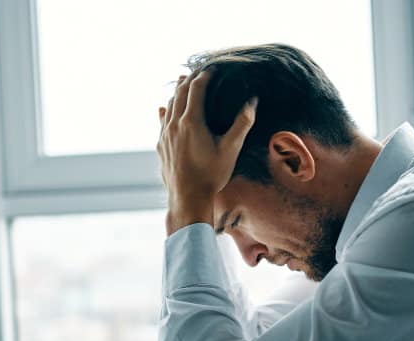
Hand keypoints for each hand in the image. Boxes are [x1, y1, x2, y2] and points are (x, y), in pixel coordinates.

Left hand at [157, 70, 257, 234]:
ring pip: (169, 105)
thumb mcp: (231, 148)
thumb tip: (252, 102)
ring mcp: (165, 135)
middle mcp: (174, 124)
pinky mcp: (161, 146)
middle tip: (199, 72)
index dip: (204, 76)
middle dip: (190, 79)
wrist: (188, 198)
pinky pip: (162, 121)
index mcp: (191, 122)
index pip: (196, 89)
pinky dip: (165, 110)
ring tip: (182, 82)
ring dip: (176, 92)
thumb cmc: (211, 175)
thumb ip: (242, 123)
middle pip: (180, 93)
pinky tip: (163, 108)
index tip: (212, 69)